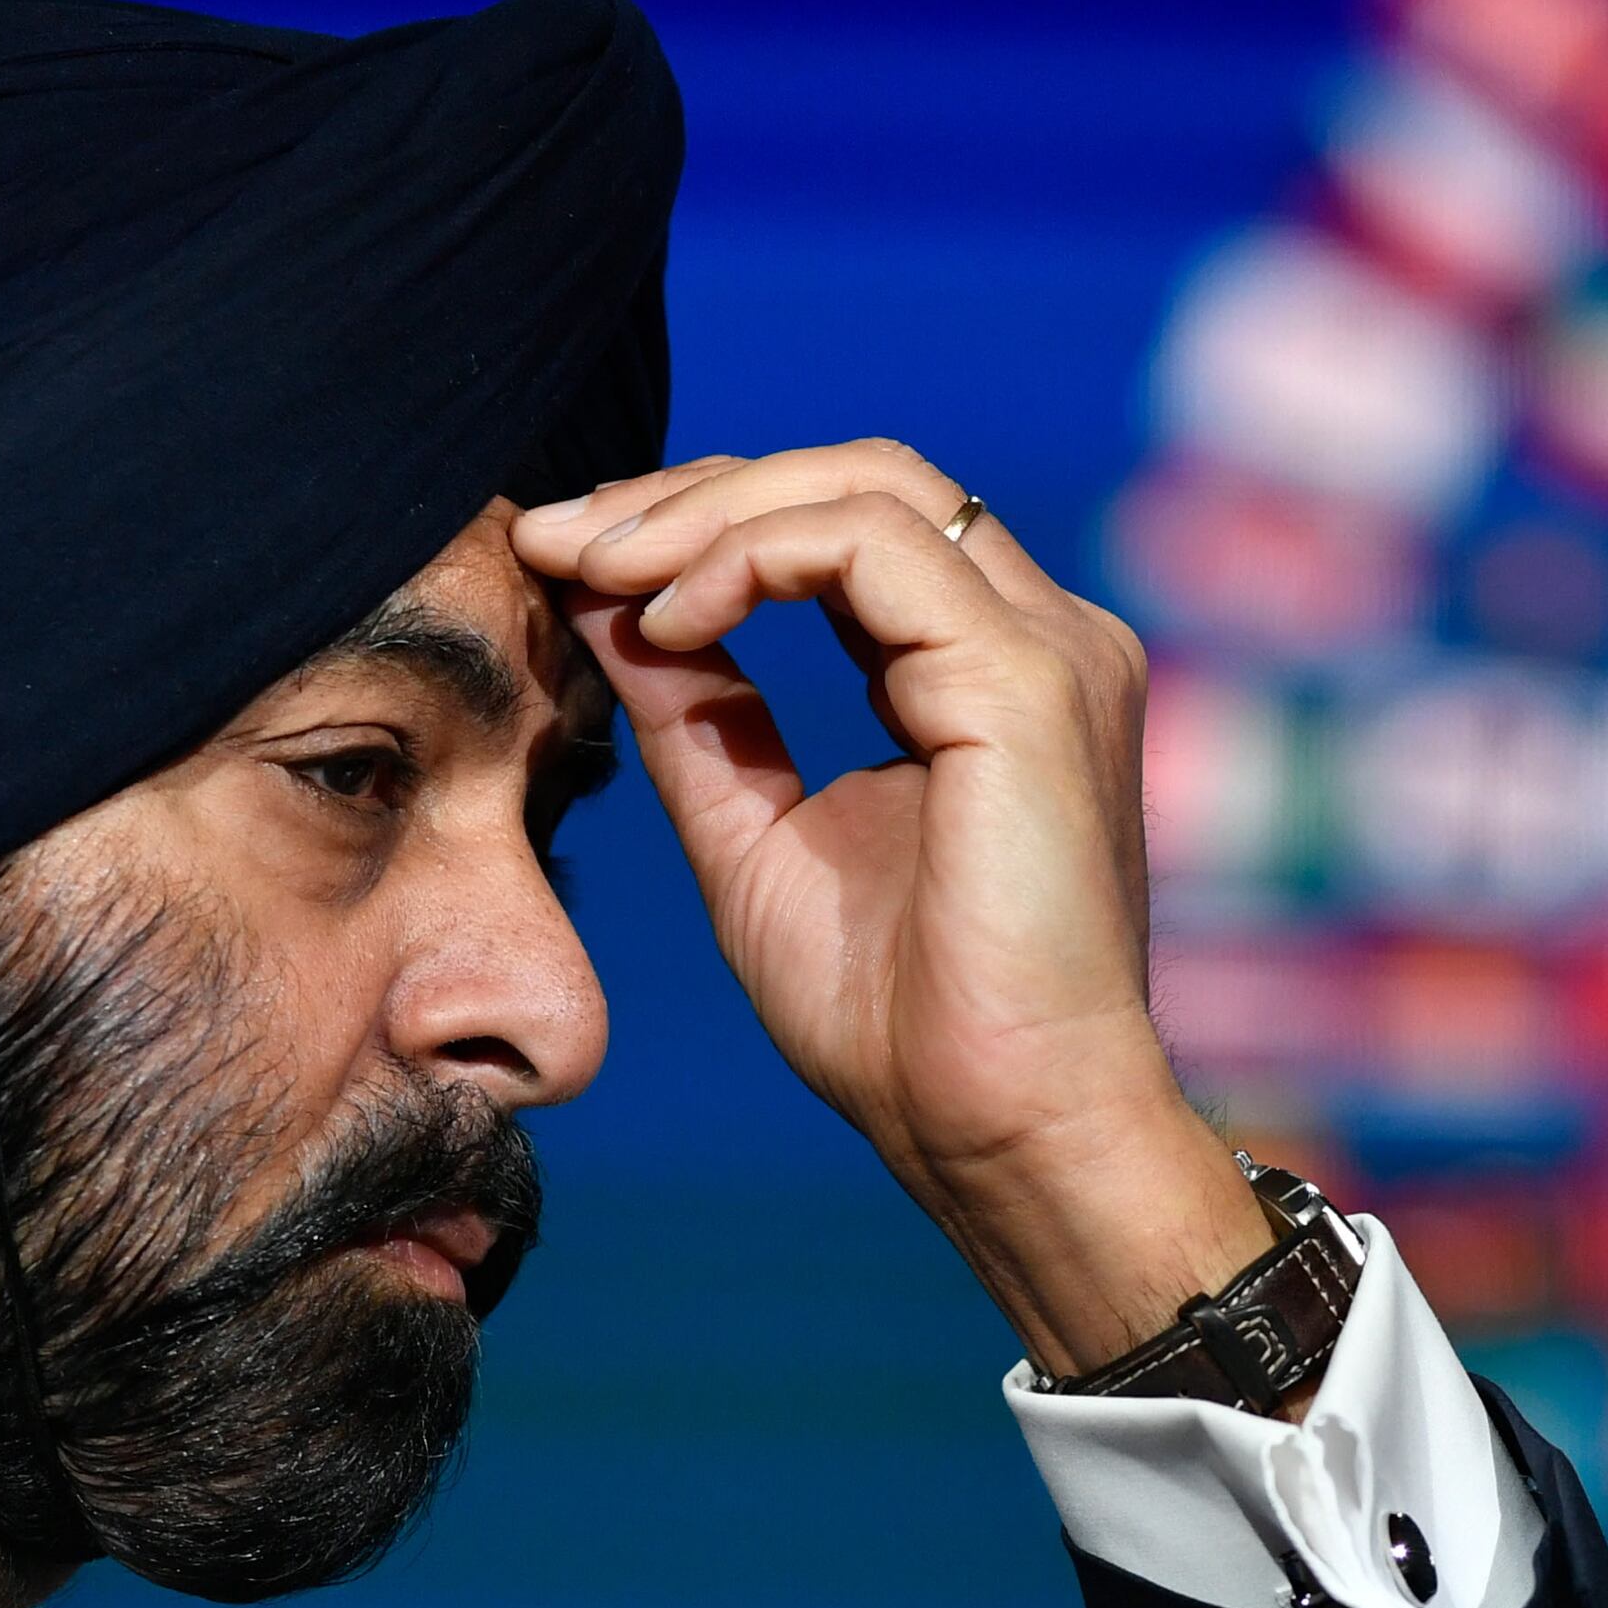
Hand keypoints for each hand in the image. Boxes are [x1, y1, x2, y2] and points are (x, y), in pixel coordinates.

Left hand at [515, 444, 1280, 1385]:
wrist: (995, 1131)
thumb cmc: (900, 1025)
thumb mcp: (754, 836)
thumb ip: (696, 713)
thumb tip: (601, 598)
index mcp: (986, 673)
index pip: (847, 529)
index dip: (703, 521)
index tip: (565, 560)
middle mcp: (1038, 639)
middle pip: (860, 476)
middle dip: (692, 493)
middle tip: (558, 538)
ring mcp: (1049, 651)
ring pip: (868, 486)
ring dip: (708, 513)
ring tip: (596, 570)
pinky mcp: (1028, 683)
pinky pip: (874, 547)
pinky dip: (754, 557)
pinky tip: (670, 617)